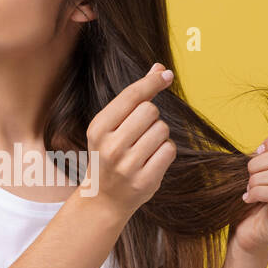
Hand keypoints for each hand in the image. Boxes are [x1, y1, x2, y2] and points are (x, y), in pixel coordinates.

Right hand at [82, 63, 177, 220]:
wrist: (103, 199)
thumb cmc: (110, 156)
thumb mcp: (112, 126)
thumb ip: (134, 97)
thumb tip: (159, 68)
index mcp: (99, 128)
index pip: (132, 96)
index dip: (152, 82)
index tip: (166, 75)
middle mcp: (110, 146)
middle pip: (150, 110)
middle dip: (152, 117)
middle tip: (140, 133)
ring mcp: (127, 165)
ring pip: (162, 130)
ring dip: (159, 136)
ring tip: (144, 149)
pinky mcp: (144, 180)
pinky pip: (169, 150)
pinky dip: (165, 152)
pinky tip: (151, 161)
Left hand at [235, 133, 267, 254]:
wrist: (244, 231)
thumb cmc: (248, 199)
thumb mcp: (253, 172)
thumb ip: (261, 157)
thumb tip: (261, 148)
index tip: (256, 153)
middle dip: (257, 164)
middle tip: (247, 177)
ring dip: (257, 180)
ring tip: (248, 189)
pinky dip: (258, 193)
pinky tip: (248, 198)